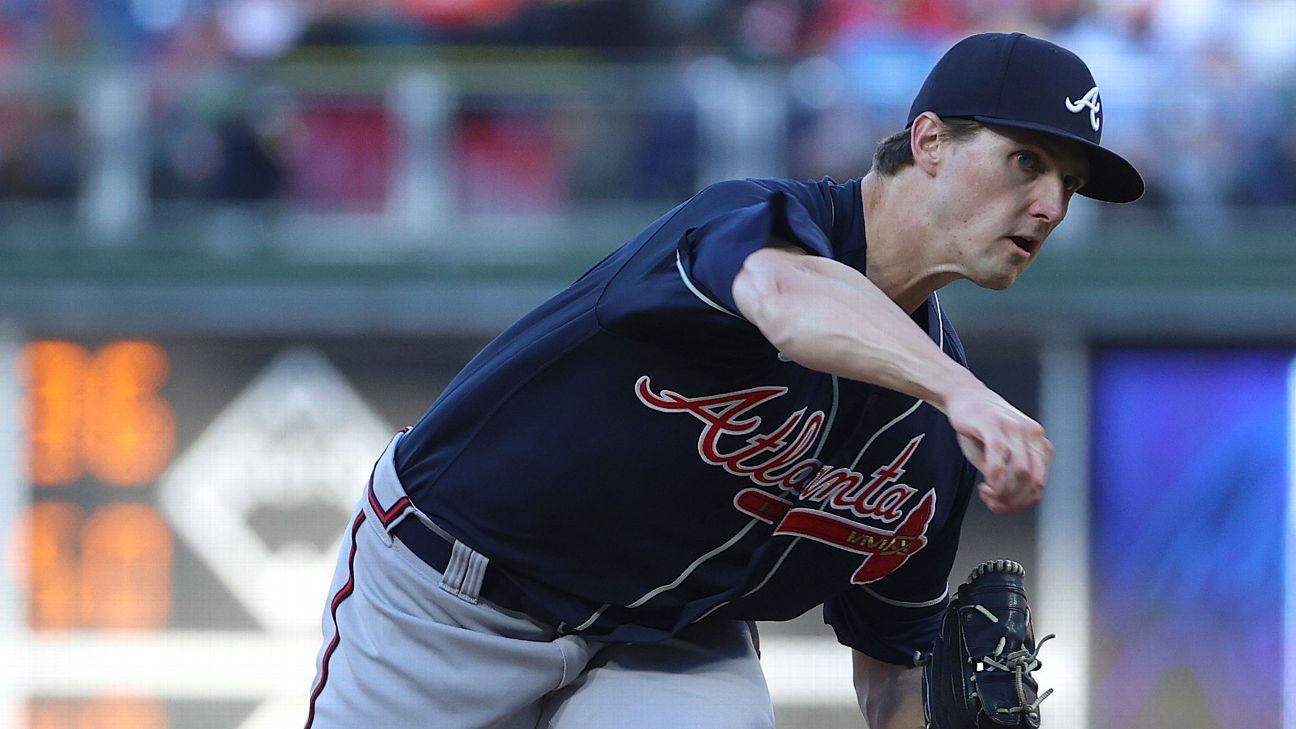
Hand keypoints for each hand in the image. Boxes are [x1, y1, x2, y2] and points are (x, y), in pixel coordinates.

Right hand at [943, 383, 1051, 512]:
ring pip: (1021, 472)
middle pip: (1034, 481)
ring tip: (986, 492)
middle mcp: (1033, 435)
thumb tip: (1008, 501)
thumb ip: (1007, 474)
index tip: (999, 504)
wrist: (963, 393)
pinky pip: (1000, 457)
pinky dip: (995, 478)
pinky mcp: (993, 425)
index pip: (1039, 484)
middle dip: (1013, 501)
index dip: (1020, 503)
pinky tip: (985, 486)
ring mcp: (1014, 428)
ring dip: (1003, 492)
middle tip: (992, 503)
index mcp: (1039, 443)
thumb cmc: (980, 426)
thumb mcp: (998, 454)